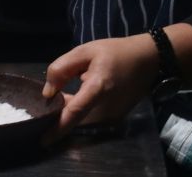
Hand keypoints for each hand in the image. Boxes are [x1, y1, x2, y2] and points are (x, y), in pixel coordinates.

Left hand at [42, 34, 158, 143]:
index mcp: (99, 87)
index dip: (58, 126)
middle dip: (59, 115)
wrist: (148, 60)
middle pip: (76, 118)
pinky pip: (91, 118)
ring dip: (70, 111)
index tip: (43, 140)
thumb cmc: (116, 52)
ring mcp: (113, 115)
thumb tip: (48, 93)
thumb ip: (62, 69)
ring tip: (61, 99)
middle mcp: (107, 107)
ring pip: (83, 119)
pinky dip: (81, 111)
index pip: (75, 111)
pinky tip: (78, 98)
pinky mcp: (116, 118)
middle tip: (46, 105)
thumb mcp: (86, 51)